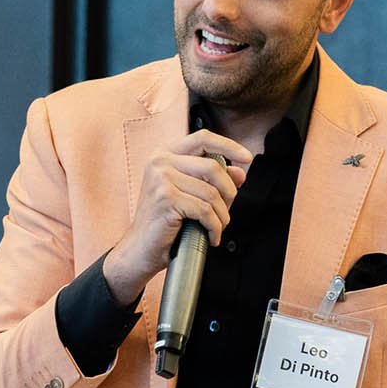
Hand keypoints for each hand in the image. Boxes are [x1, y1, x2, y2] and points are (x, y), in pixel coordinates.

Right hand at [103, 129, 252, 304]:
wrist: (140, 249)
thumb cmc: (163, 222)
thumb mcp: (189, 194)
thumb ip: (212, 179)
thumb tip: (239, 173)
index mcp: (164, 154)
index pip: (203, 138)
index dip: (228, 145)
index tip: (246, 157)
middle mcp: (160, 162)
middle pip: (213, 166)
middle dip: (228, 192)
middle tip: (226, 210)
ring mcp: (161, 179)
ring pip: (211, 192)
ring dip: (222, 215)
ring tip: (217, 227)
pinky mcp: (166, 199)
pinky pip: (205, 210)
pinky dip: (214, 226)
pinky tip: (210, 235)